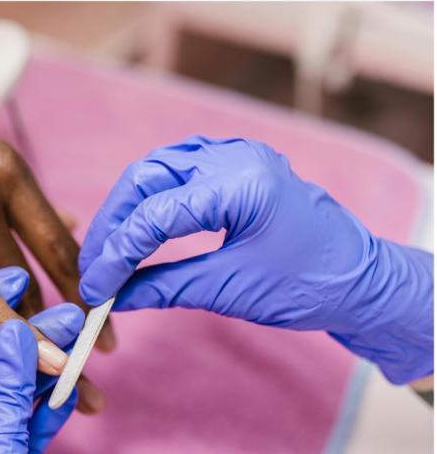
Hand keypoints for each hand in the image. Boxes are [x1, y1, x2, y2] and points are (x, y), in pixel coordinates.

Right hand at [0, 64, 113, 381]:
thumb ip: (15, 197)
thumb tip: (71, 224)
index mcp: (3, 167)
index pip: (61, 243)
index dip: (88, 292)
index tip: (103, 328)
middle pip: (34, 279)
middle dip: (65, 331)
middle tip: (91, 373)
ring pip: (4, 294)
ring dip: (33, 343)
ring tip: (58, 385)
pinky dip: (5, 334)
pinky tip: (35, 363)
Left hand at [0, 266, 80, 453]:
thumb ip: (5, 390)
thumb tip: (16, 332)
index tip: (14, 276)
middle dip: (30, 342)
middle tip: (67, 314)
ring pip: (19, 396)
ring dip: (49, 372)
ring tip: (81, 345)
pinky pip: (33, 426)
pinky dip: (54, 408)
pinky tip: (75, 387)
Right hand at [78, 136, 432, 383]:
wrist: (360, 282)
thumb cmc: (308, 286)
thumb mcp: (229, 289)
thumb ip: (164, 287)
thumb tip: (114, 297)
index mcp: (240, 183)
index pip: (154, 214)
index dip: (116, 254)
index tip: (95, 287)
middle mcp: (234, 157)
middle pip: (146, 177)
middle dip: (113, 223)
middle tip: (93, 266)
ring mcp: (234, 156)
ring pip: (156, 170)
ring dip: (127, 208)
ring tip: (108, 250)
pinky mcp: (233, 167)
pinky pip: (177, 173)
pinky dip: (150, 200)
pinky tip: (137, 228)